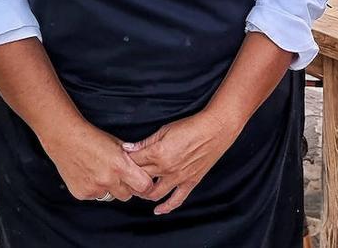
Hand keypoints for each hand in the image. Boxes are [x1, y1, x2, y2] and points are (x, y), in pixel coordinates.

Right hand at [40, 121, 152, 201]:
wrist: (65, 139)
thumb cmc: (92, 138)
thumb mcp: (118, 144)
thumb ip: (131, 159)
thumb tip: (144, 169)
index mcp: (121, 166)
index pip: (144, 186)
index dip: (145, 184)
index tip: (142, 181)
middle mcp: (108, 179)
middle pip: (128, 195)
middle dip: (127, 188)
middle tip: (120, 176)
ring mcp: (94, 188)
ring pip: (111, 197)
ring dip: (111, 189)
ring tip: (103, 173)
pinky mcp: (82, 193)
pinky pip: (96, 196)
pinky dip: (95, 189)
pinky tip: (90, 175)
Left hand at [124, 112, 240, 214]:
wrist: (215, 129)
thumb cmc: (192, 126)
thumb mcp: (165, 129)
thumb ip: (146, 142)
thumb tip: (128, 148)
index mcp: (157, 153)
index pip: (133, 162)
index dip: (125, 162)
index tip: (121, 162)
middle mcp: (166, 168)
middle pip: (140, 179)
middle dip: (131, 178)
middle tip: (126, 177)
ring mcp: (178, 177)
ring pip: (154, 193)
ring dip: (144, 194)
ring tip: (139, 189)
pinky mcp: (190, 182)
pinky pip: (177, 199)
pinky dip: (166, 207)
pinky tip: (158, 210)